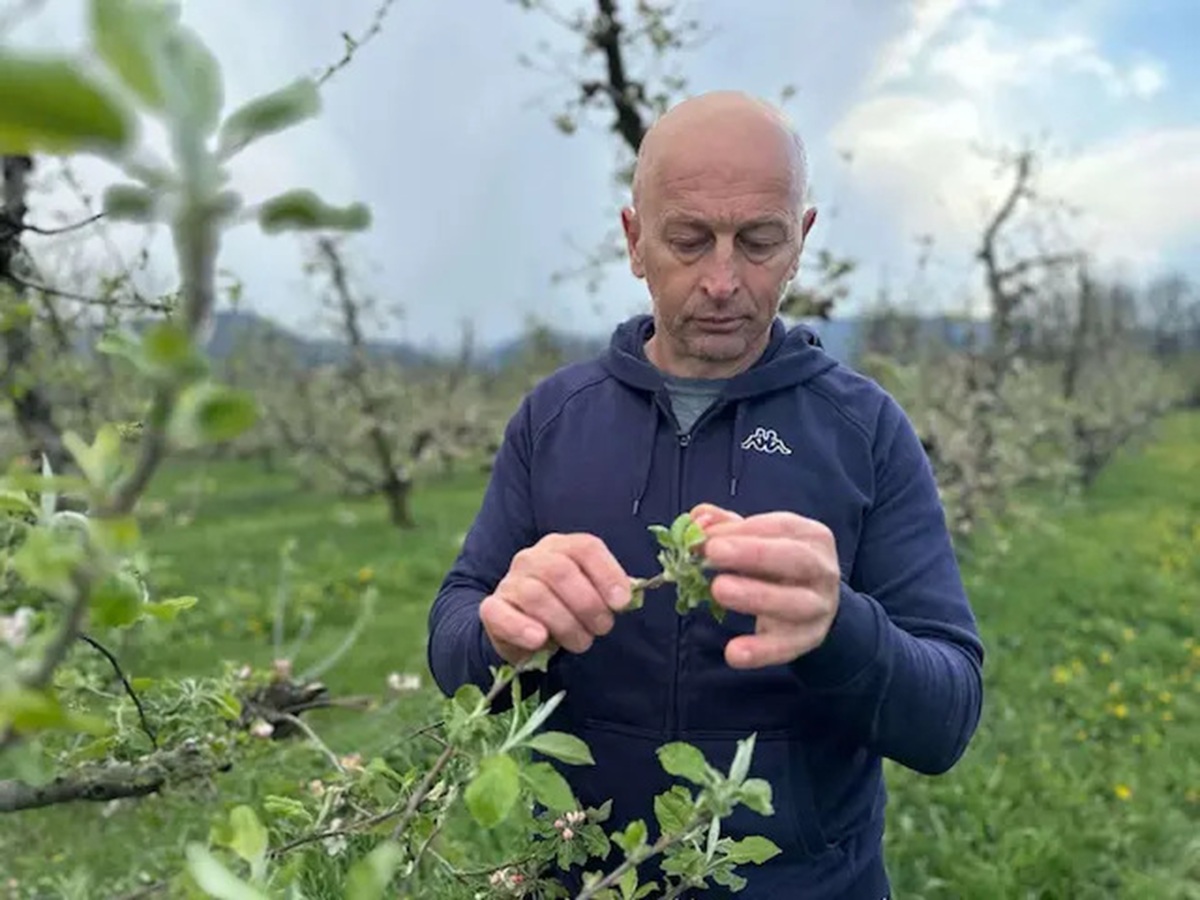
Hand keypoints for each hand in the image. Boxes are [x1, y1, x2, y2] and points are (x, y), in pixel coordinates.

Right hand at [480, 533, 631, 664]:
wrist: (522, 631)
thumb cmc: (565, 609)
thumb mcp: (590, 596)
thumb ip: (607, 591)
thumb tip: (626, 597)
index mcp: (561, 547)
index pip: (585, 548)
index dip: (607, 574)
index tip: (621, 603)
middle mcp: (532, 558)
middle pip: (560, 571)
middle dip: (588, 604)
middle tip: (602, 628)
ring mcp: (510, 582)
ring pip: (536, 595)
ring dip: (565, 624)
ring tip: (581, 642)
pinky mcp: (492, 608)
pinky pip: (501, 614)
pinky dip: (521, 627)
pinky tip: (539, 639)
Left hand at [692, 503, 840, 668]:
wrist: (815, 605)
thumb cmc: (778, 564)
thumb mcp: (758, 540)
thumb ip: (726, 527)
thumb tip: (697, 518)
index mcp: (811, 536)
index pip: (780, 527)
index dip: (741, 530)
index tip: (705, 536)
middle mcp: (822, 570)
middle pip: (795, 559)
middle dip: (753, 554)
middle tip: (712, 553)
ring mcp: (819, 607)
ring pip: (794, 603)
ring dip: (756, 597)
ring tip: (718, 590)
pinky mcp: (809, 639)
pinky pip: (785, 646)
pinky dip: (760, 651)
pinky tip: (733, 653)